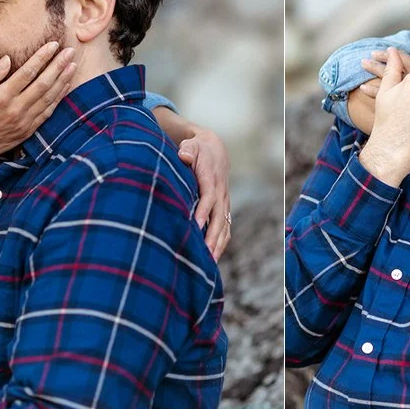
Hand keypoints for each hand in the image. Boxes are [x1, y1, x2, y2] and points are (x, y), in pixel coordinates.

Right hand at [0, 42, 75, 161]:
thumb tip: (7, 59)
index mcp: (3, 96)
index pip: (28, 72)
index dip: (42, 57)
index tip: (53, 45)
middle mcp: (17, 109)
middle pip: (44, 84)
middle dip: (59, 66)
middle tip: (70, 52)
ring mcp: (25, 121)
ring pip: (49, 98)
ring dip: (63, 81)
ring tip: (73, 66)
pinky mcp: (28, 130)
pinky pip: (47, 112)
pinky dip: (58, 99)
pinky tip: (65, 87)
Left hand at [177, 126, 231, 259]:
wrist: (215, 151)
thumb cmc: (197, 150)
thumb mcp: (192, 145)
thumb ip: (187, 150)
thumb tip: (183, 154)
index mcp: (212, 180)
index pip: (208, 198)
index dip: (203, 212)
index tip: (195, 226)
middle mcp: (221, 194)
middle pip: (219, 218)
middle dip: (212, 236)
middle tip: (205, 253)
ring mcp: (224, 203)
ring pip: (224, 226)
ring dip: (218, 244)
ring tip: (210, 263)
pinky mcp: (224, 209)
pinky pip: (225, 229)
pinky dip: (220, 244)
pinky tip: (212, 259)